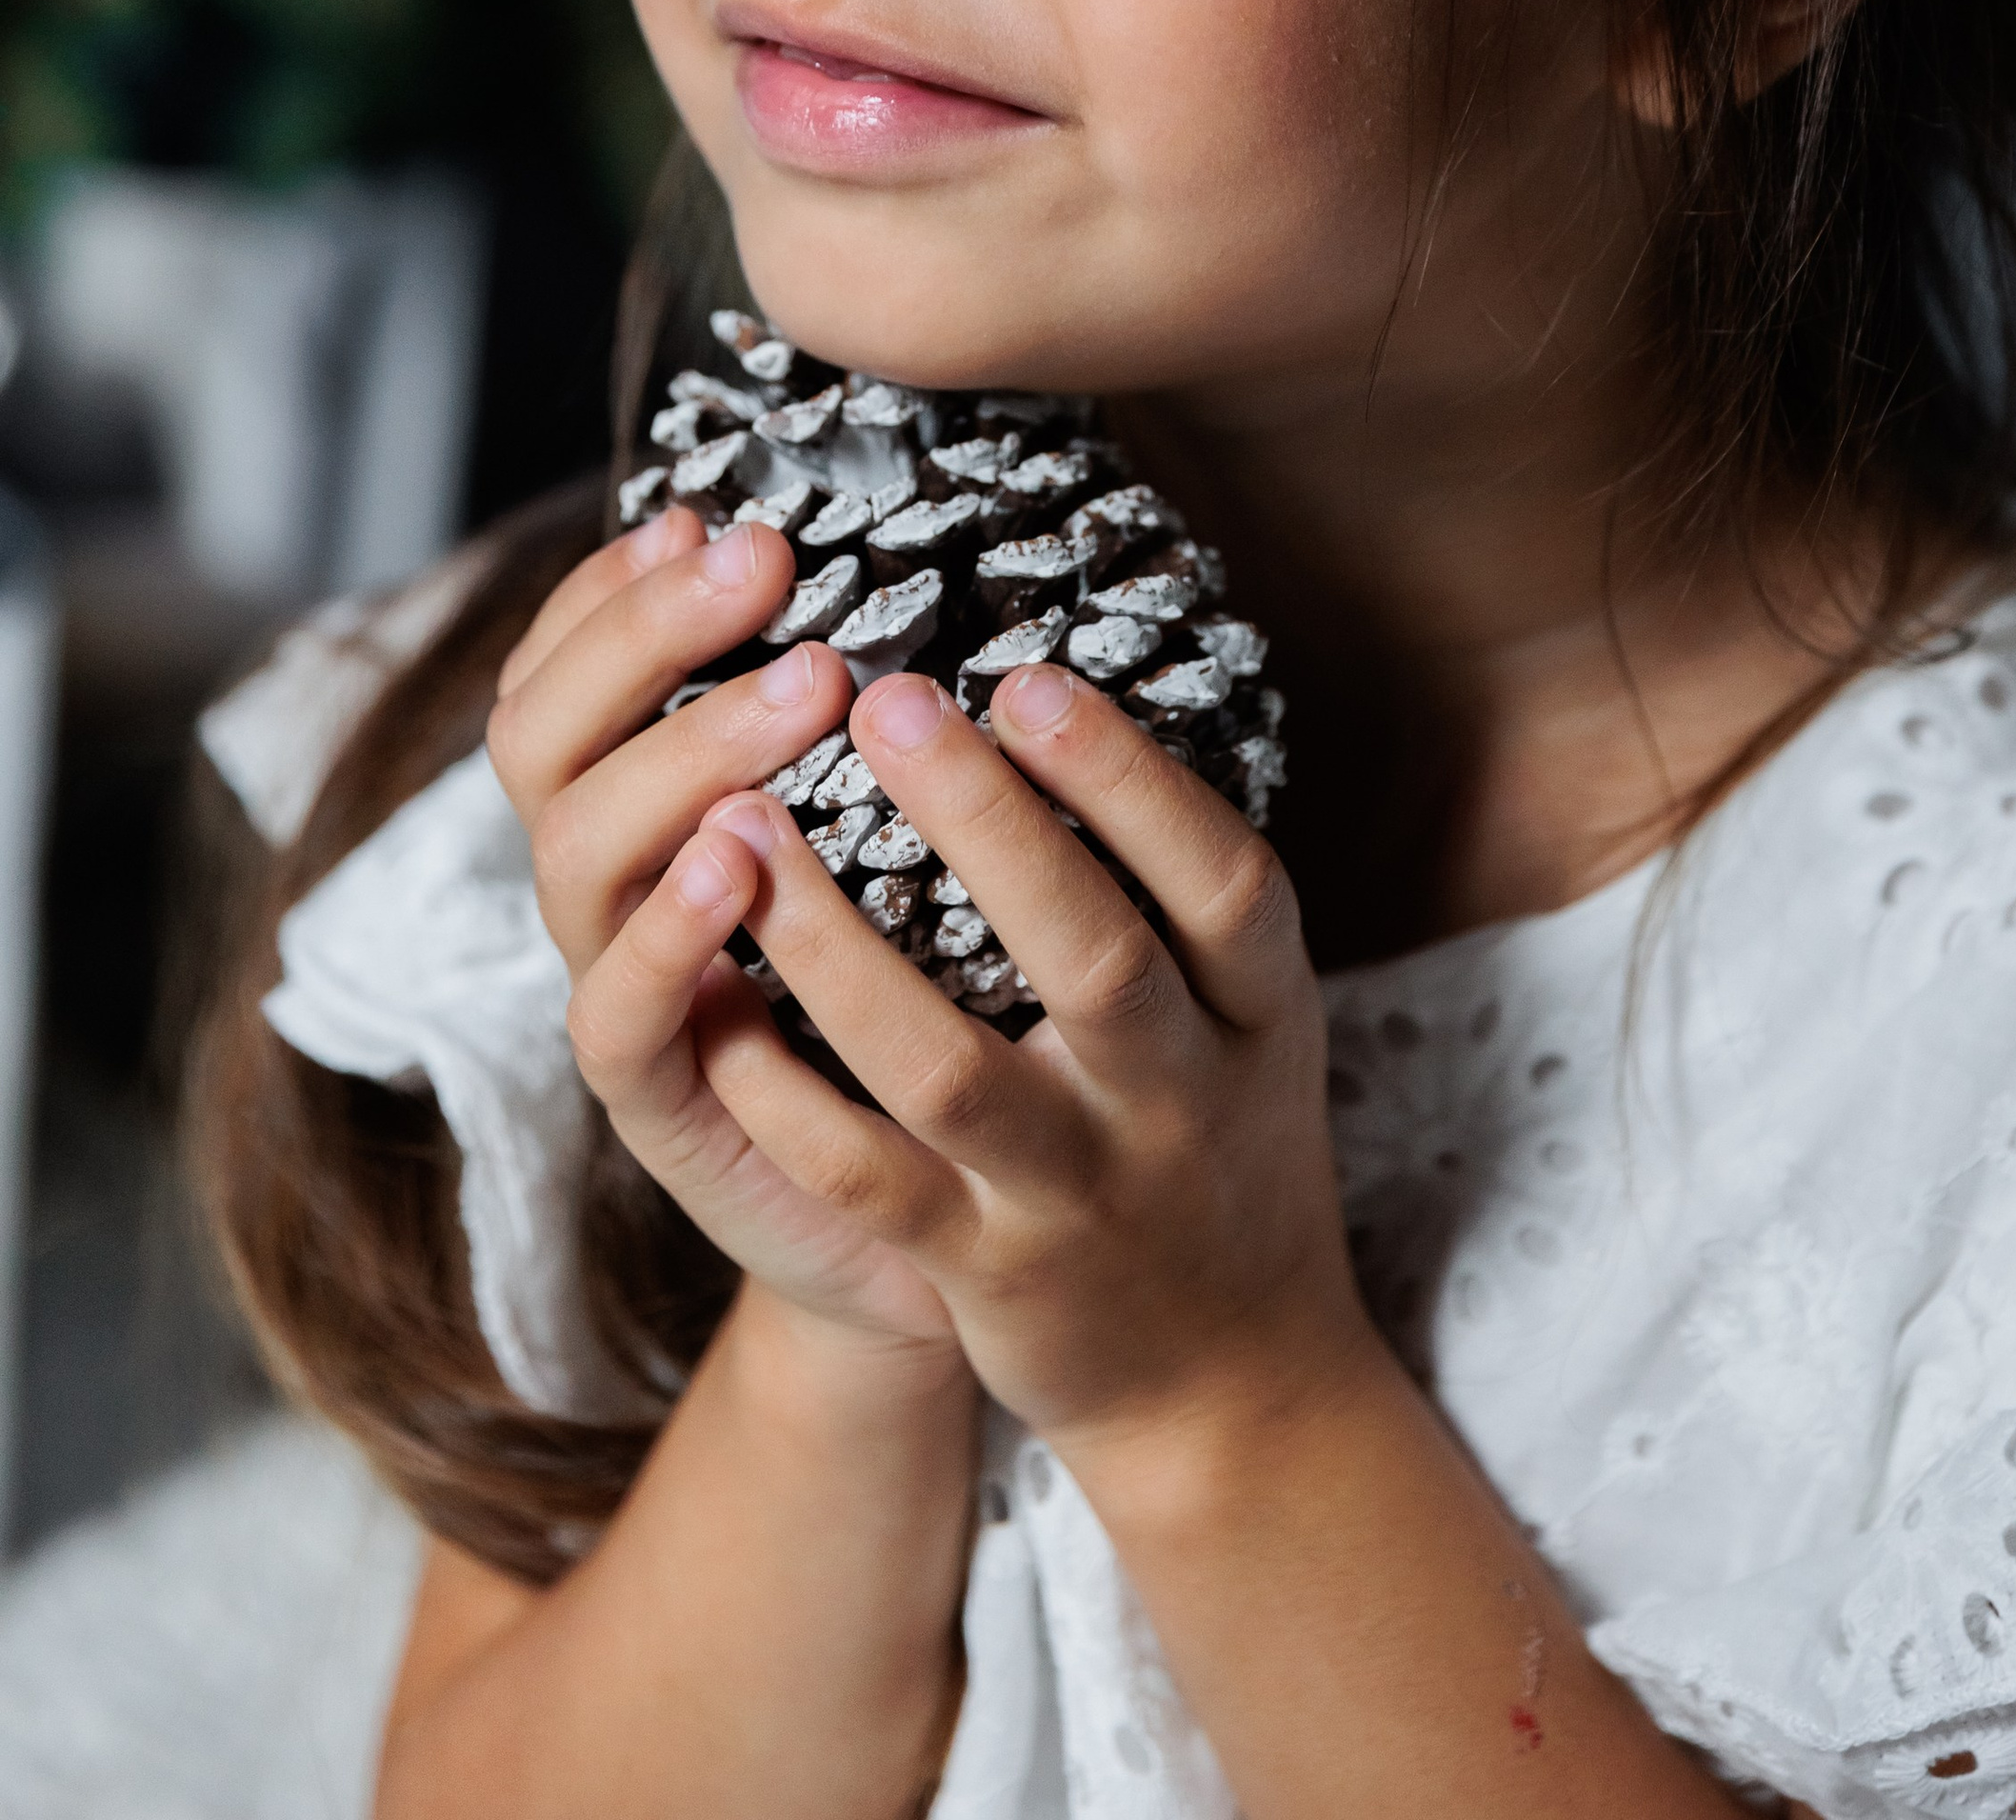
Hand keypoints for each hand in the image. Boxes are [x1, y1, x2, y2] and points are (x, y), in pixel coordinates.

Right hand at [486, 507, 959, 1361]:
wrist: (933, 1232)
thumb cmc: (919, 1005)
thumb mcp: (883, 846)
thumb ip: (853, 729)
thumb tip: (899, 552)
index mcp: (643, 810)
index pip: (566, 674)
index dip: (610, 592)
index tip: (701, 513)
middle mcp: (612, 892)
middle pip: (546, 739)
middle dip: (644, 634)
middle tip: (765, 558)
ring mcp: (626, 996)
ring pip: (577, 856)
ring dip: (682, 751)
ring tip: (804, 685)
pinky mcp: (665, 1110)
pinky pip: (620, 1017)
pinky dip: (668, 932)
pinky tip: (738, 859)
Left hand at [681, 658, 1375, 1466]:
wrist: (1229, 1380)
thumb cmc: (1221, 1133)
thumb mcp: (1255, 1014)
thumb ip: (1188, 885)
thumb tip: (1071, 684)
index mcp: (1262, 1014)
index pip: (1225, 880)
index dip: (1132, 779)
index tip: (1029, 675)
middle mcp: (1179, 1102)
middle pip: (1096, 955)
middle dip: (987, 823)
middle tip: (886, 698)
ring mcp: (1076, 1194)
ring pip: (946, 1067)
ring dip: (837, 943)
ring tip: (747, 824)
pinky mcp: (981, 1273)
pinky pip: (862, 1174)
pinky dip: (782, 1086)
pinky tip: (713, 995)